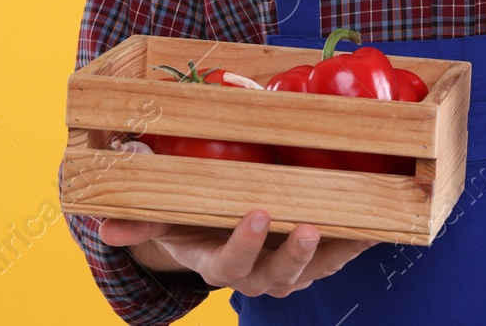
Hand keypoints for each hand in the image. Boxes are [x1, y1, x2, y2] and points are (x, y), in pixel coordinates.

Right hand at [99, 211, 378, 297]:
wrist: (221, 236)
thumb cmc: (193, 222)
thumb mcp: (167, 221)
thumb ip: (143, 220)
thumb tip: (105, 225)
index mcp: (219, 263)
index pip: (230, 262)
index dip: (244, 243)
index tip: (256, 212)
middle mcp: (256, 274)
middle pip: (279, 274)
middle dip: (295, 253)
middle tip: (307, 225)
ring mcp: (288, 269)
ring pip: (314, 268)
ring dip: (335, 250)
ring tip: (356, 227)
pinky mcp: (315, 259)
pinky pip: (340, 255)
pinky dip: (360, 241)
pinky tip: (380, 222)